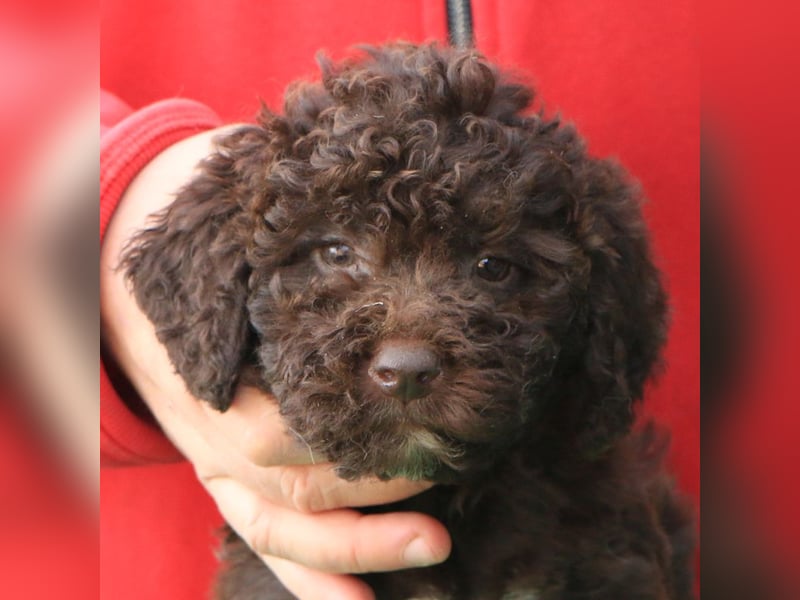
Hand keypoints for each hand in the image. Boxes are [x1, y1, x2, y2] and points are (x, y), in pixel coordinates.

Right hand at [100, 127, 451, 598]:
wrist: (118, 273)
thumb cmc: (189, 241)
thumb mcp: (223, 223)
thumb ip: (275, 223)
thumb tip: (365, 172)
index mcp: (220, 369)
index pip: (288, 425)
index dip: (356, 435)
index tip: (426, 420)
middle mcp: (218, 428)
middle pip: (299, 481)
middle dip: (378, 492)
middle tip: (451, 480)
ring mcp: (219, 463)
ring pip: (283, 526)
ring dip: (355, 550)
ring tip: (435, 550)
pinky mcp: (229, 480)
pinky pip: (267, 541)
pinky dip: (315, 579)